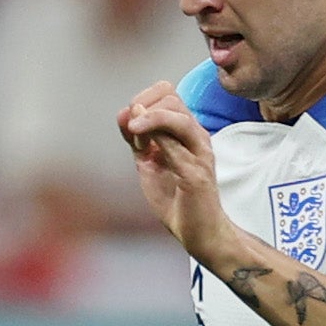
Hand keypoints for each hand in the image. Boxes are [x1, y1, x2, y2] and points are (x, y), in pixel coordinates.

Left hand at [118, 80, 238, 260]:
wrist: (198, 232)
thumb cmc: (177, 199)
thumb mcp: (148, 162)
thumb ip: (137, 138)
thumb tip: (125, 110)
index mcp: (186, 132)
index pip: (166, 92)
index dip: (142, 99)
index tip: (129, 123)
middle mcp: (196, 137)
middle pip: (170, 97)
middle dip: (142, 107)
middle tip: (131, 131)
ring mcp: (199, 153)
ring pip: (176, 115)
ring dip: (148, 119)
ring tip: (133, 132)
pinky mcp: (196, 173)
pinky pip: (175, 145)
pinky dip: (155, 139)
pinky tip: (143, 150)